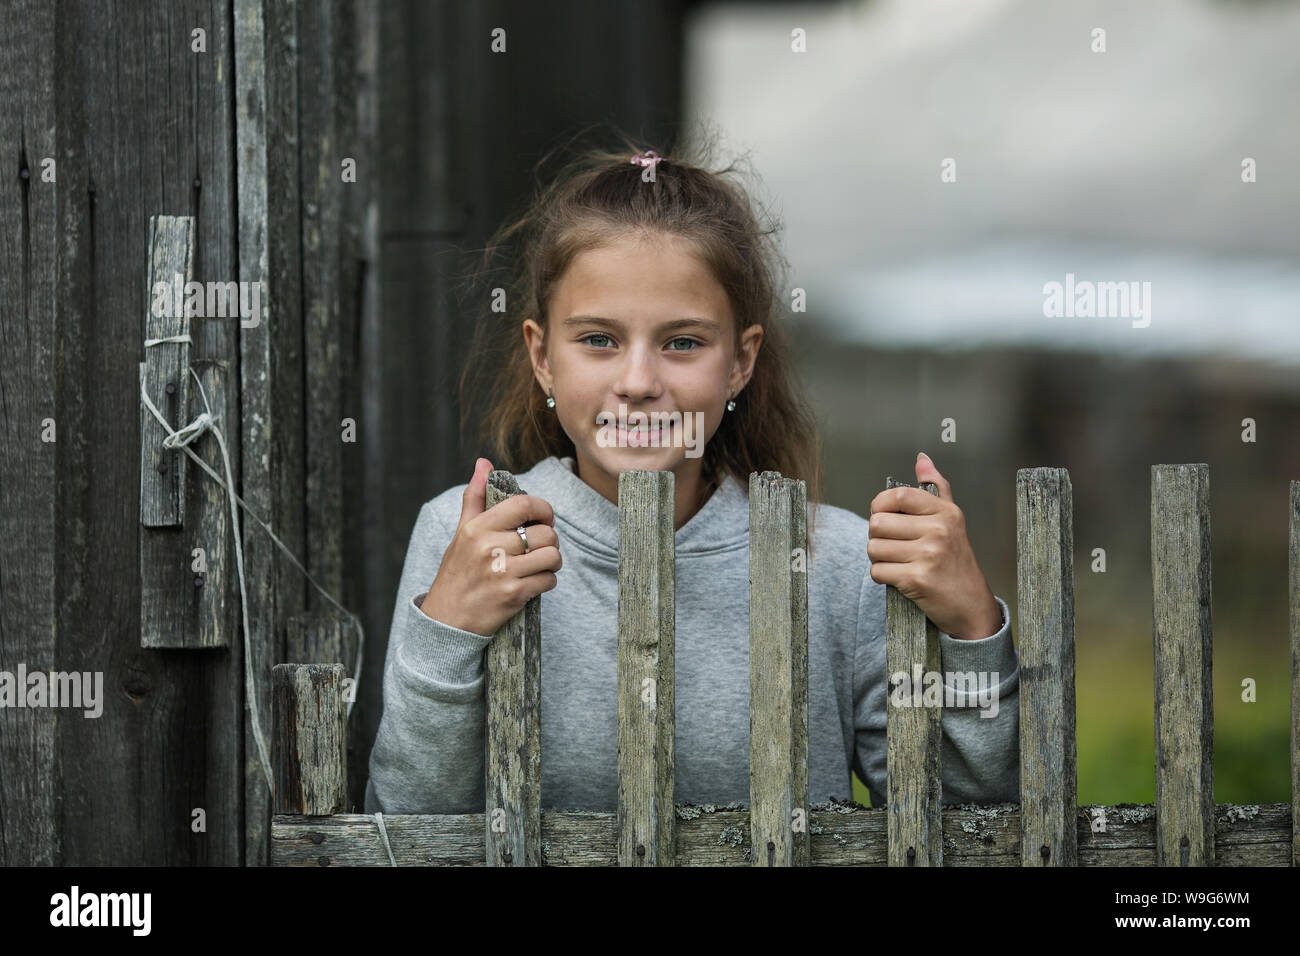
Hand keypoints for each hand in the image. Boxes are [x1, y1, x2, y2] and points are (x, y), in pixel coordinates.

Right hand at [420, 457, 562, 636]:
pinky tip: (533, 582)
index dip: (543, 509)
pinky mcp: (514, 595)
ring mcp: (503, 572)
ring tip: (539, 564)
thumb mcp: (461, 533)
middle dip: (549, 540)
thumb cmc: (457, 572)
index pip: (524, 504)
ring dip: (552, 561)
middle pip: (545, 532)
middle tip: (539, 547)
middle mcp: (490, 548)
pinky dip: (547, 581)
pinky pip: (549, 580)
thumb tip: (484, 462)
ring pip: (553, 556)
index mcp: (478, 528)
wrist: (446, 619)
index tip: (543, 519)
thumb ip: (475, 497)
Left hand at [867, 452, 1001, 640]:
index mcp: (945, 512)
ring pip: (873, 548)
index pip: (897, 496)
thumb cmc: (957, 561)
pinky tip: (900, 577)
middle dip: (877, 537)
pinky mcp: (917, 580)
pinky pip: (877, 571)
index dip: (880, 507)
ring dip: (879, 558)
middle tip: (894, 546)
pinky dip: (882, 576)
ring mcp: (928, 555)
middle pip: (877, 523)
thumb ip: (936, 487)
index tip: (886, 517)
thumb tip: (922, 460)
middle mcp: (938, 531)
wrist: (971, 605)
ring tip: (899, 562)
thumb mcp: (952, 520)